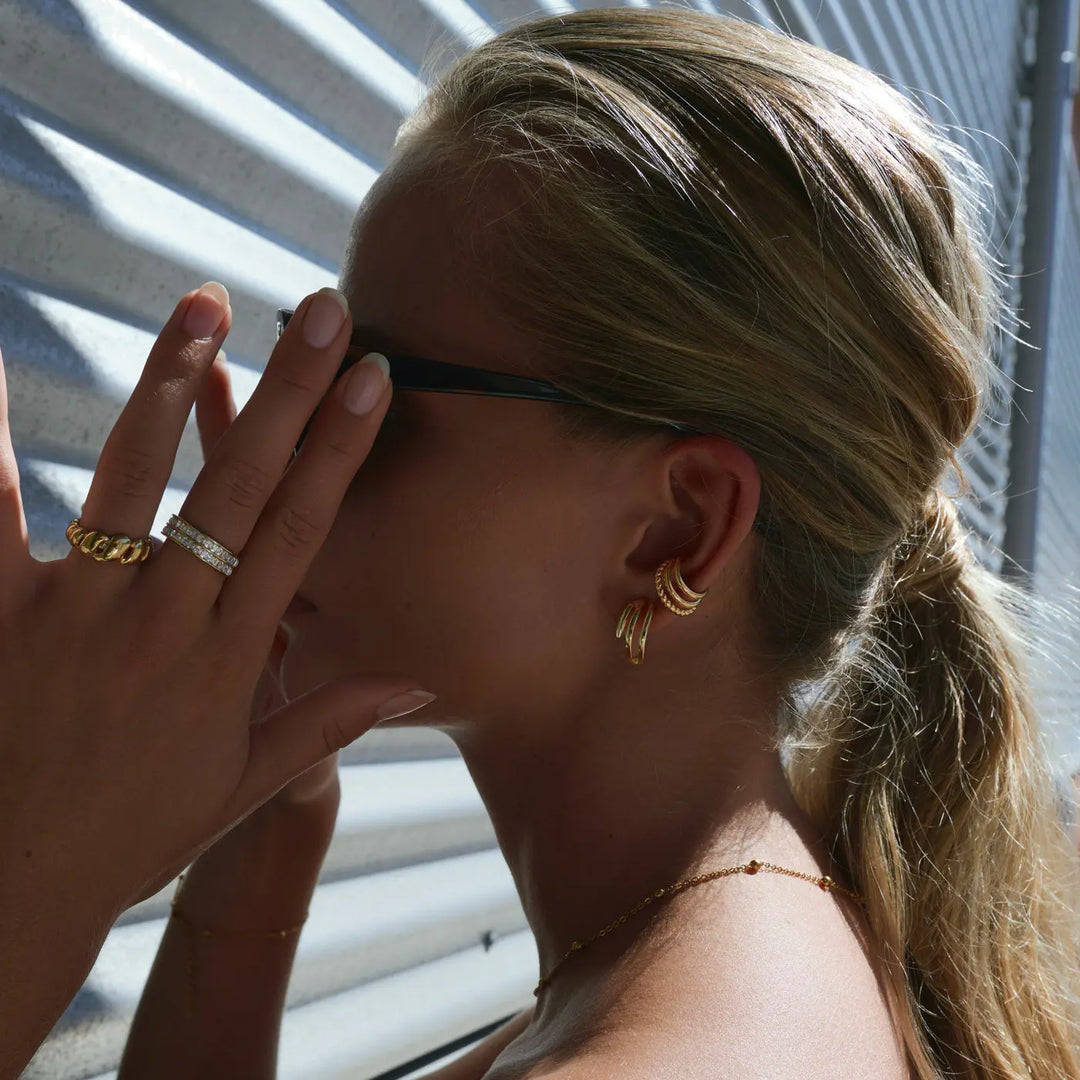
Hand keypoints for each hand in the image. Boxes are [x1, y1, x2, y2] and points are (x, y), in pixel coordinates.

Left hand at [0, 284, 430, 921]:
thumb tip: (418, 682)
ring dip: (172, 383)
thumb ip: (329, 721)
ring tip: (204, 305)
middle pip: (240, 486)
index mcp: (228, 659)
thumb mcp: (243, 786)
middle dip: (291, 391)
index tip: (374, 379)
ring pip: (132, 476)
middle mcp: (164, 622)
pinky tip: (0, 361)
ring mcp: (76, 613)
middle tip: (325, 311)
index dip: (341, 448)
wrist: (10, 891)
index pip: (301, 531)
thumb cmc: (131, 836)